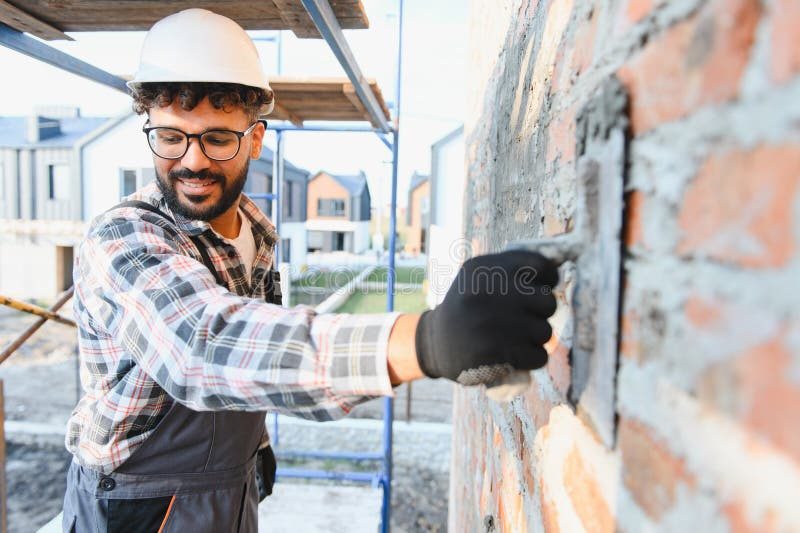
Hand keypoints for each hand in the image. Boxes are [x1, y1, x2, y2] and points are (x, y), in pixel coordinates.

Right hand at [414, 250, 557, 384]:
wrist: (434, 344)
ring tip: (515, 337)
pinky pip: (538, 356)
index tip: (538, 288)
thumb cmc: (466, 308)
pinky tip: (515, 354)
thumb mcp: (477, 277)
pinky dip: (531, 358)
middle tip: (526, 317)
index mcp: (486, 269)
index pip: (541, 265)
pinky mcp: (496, 353)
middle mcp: (489, 292)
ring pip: (545, 331)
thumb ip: (510, 270)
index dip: (547, 278)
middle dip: (541, 312)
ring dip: (535, 337)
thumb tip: (555, 271)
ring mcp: (493, 323)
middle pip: (547, 302)